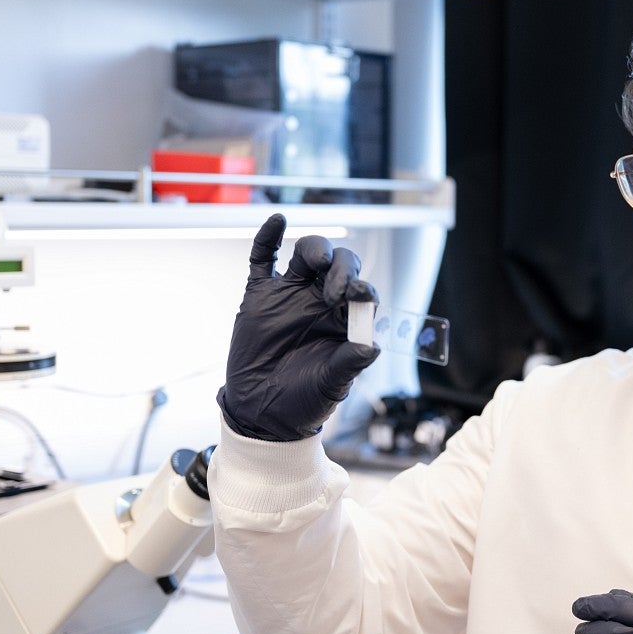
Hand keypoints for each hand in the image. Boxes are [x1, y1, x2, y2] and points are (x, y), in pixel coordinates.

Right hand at [217, 214, 380, 440]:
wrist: (262, 412)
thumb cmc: (304, 400)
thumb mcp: (331, 385)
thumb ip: (349, 364)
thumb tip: (372, 346)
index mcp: (345, 320)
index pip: (362, 291)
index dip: (363, 287)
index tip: (358, 294)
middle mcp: (321, 301)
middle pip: (339, 264)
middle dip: (342, 268)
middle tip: (335, 290)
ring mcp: (290, 294)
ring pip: (307, 256)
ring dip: (315, 250)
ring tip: (318, 261)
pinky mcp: (260, 295)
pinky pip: (262, 258)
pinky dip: (267, 237)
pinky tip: (276, 221)